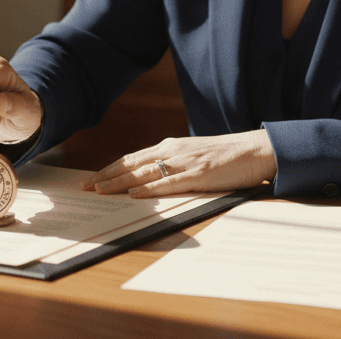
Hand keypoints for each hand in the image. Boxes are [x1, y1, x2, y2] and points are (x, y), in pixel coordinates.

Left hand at [81, 131, 276, 197]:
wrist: (256, 150)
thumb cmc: (226, 156)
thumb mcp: (194, 156)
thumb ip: (174, 164)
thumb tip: (152, 179)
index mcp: (171, 146)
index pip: (132, 158)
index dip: (110, 168)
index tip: (92, 178)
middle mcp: (173, 151)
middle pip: (131, 164)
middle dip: (106, 176)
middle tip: (84, 186)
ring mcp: (184, 162)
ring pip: (143, 173)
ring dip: (119, 183)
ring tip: (100, 190)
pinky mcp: (198, 174)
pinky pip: (168, 183)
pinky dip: (148, 189)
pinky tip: (134, 195)